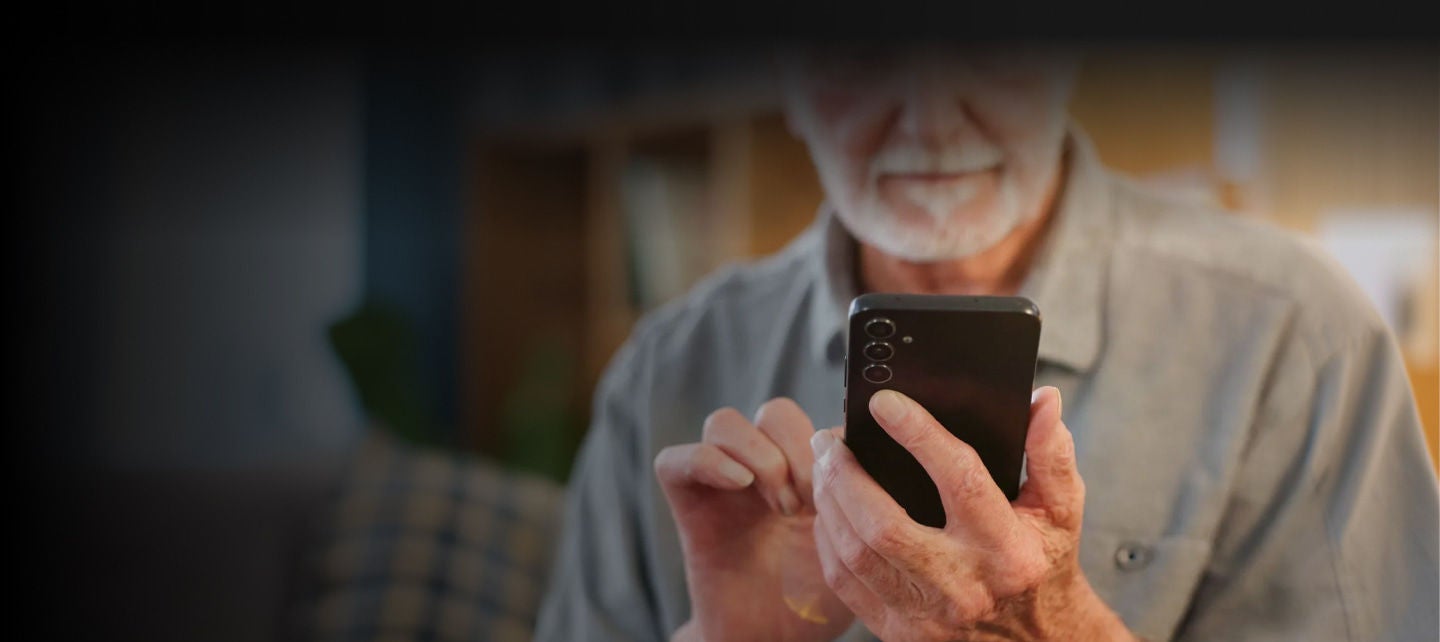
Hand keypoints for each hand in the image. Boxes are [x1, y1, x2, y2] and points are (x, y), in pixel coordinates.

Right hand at [655, 399, 853, 641]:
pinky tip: (739, 484)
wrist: (775, 640)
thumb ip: (863, 498)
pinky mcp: (688, 505)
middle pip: (773, 413)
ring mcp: (722, 485)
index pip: (816, 418)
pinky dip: (707, 462)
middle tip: (813, 499)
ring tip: (782, 506)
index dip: (831, 440)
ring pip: (724, 423)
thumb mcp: (856, 544)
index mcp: (804, 471)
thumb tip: (875, 452)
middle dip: (798, 448)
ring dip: (760, 456)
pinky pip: (675, 460)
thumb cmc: (818, 599)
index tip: (849, 478)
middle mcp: (762, 469)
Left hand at [809, 387, 1135, 640]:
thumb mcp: (1061, 511)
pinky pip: (845, 582)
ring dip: (829, 502)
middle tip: (828, 437)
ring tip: (823, 464)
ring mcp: (928, 616)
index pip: (960, 480)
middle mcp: (965, 586)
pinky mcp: (899, 632)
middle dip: (845, 473)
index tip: (885, 402)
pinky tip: (829, 509)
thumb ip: (1051, 454)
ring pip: (855, 553)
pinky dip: (829, 539)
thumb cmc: (1043, 566)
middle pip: (884, 523)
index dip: (918, 434)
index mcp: (1009, 551)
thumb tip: (1043, 400)